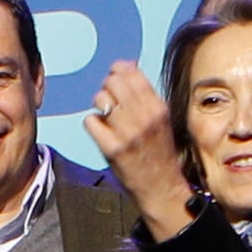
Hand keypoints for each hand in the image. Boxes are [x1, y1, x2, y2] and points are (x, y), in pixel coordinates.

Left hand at [81, 61, 190, 238]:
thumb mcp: (160, 118)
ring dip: (99, 105)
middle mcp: (144, 117)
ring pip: (100, 98)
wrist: (161, 186)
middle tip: (109, 99)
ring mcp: (127, 133)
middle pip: (113, 82)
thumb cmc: (158, 151)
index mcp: (157, 107)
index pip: (132, 73)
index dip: (118, 70)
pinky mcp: (111, 148)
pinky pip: (90, 120)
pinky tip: (102, 132)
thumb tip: (127, 65)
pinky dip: (92, 124)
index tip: (115, 76)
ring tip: (106, 116)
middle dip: (107, 87)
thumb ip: (144, 93)